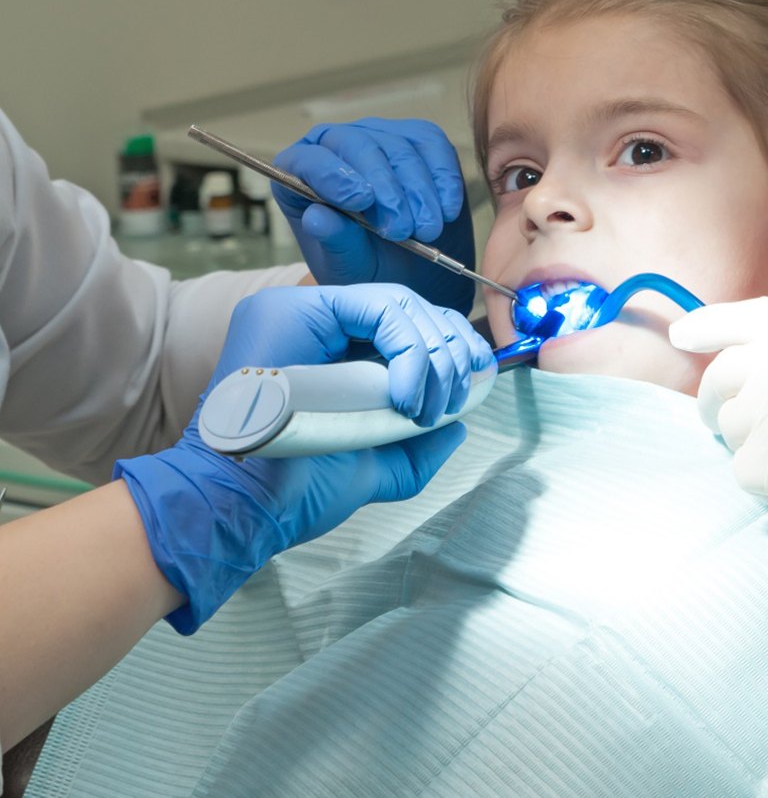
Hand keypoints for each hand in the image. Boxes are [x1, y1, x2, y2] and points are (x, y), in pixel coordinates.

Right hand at [115, 284, 493, 631]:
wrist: (247, 510)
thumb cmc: (296, 491)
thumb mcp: (371, 467)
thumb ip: (414, 447)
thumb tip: (458, 427)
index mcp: (330, 348)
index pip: (402, 323)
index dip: (447, 346)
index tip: (474, 384)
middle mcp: (315, 320)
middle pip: (406, 306)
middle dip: (449, 348)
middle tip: (456, 397)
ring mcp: (301, 309)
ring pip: (398, 303)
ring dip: (433, 355)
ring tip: (427, 407)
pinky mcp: (295, 309)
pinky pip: (377, 309)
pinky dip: (409, 351)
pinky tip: (405, 397)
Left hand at [273, 118, 475, 313]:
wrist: (410, 272)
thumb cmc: (368, 267)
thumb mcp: (348, 267)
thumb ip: (335, 242)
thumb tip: (317, 218)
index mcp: (302, 174)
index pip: (309, 161)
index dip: (333, 176)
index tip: (361, 202)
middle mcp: (337, 146)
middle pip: (358, 146)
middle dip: (386, 188)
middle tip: (403, 229)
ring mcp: (379, 138)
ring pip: (399, 147)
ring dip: (419, 191)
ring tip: (428, 230)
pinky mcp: (419, 140)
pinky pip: (433, 144)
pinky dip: (444, 178)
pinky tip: (447, 209)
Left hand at [669, 298, 767, 534]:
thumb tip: (758, 356)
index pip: (739, 318)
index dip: (706, 326)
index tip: (682, 335)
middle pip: (720, 375)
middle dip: (714, 395)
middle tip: (717, 413)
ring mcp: (767, 411)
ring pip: (730, 424)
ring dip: (752, 438)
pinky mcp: (766, 463)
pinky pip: (744, 469)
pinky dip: (767, 478)